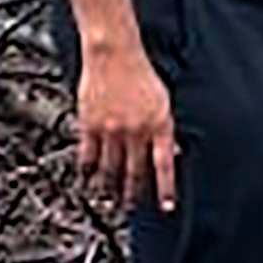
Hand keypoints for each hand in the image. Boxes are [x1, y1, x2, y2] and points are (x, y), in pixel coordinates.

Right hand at [75, 43, 179, 217]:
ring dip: (109, 188)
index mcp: (159, 124)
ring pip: (110, 169)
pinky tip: (88, 179)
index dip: (166, 188)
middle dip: (134, 193)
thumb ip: (167, 130)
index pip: (164, 164)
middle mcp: (136, 130)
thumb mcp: (163, 102)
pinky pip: (88, 156)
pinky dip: (89, 170)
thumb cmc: (141, 76)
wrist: (114, 54)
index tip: (167, 207)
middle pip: (135, 171)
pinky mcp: (90, 125)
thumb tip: (174, 154)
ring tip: (108, 201)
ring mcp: (112, 129)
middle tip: (131, 207)